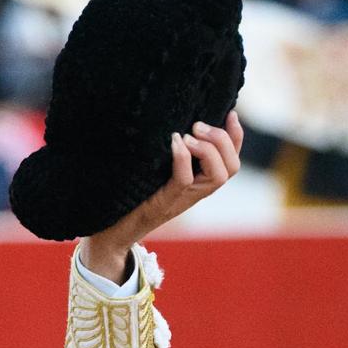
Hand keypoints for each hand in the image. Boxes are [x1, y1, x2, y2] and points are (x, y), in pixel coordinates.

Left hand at [80, 111, 242, 281]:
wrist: (111, 233)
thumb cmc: (130, 198)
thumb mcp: (156, 172)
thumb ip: (169, 154)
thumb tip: (174, 125)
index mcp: (199, 184)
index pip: (231, 161)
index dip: (236, 137)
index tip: (231, 114)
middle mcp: (196, 193)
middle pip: (232, 168)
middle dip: (222, 140)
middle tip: (198, 125)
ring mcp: (182, 200)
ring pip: (217, 176)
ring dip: (208, 149)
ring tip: (188, 135)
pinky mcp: (164, 204)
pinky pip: (184, 181)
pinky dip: (183, 159)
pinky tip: (175, 142)